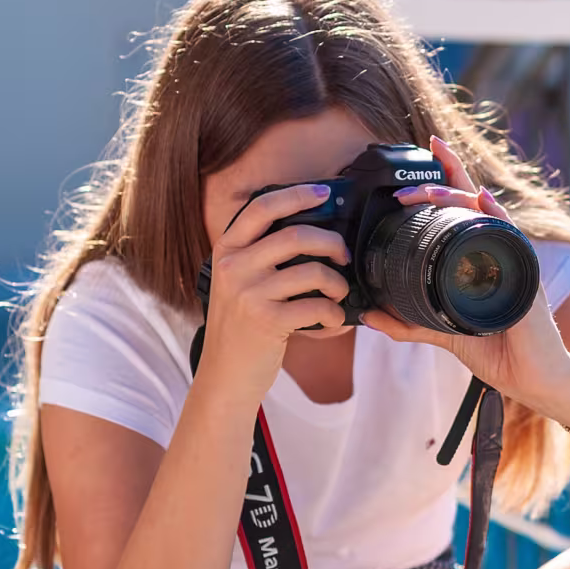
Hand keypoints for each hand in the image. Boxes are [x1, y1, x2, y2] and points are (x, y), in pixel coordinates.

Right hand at [200, 184, 350, 402]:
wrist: (225, 376)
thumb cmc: (242, 326)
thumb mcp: (238, 282)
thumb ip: (261, 255)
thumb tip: (313, 230)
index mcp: (226, 250)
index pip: (261, 207)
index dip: (296, 195)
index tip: (325, 192)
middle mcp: (233, 267)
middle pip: (296, 235)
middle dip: (332, 242)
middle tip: (343, 255)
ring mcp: (248, 294)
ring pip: (312, 271)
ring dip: (338, 283)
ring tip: (339, 293)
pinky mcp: (266, 321)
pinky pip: (317, 306)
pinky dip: (334, 314)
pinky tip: (333, 321)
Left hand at [358, 136, 569, 412]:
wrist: (537, 382)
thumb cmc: (501, 353)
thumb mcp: (445, 334)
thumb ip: (410, 322)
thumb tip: (369, 315)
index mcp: (482, 257)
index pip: (465, 206)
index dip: (449, 175)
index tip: (429, 146)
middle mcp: (500, 252)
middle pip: (473, 202)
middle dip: (439, 184)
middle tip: (403, 189)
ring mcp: (514, 263)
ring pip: (486, 216)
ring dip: (458, 197)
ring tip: (430, 189)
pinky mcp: (525, 282)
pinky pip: (511, 242)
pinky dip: (496, 219)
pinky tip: (482, 202)